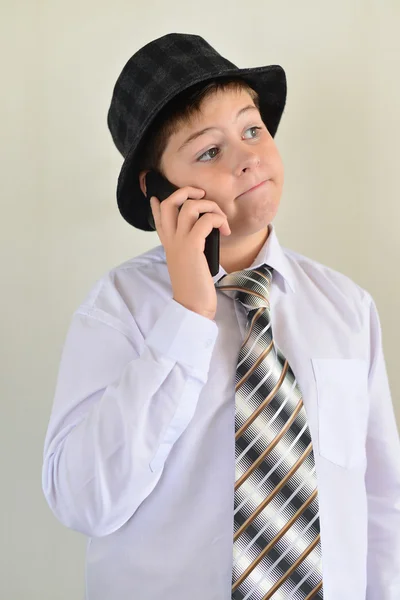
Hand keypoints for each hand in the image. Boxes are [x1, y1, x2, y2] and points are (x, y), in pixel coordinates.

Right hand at [150, 186, 230, 319]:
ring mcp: (180, 242)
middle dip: (187, 191)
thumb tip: (202, 234)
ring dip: (210, 206)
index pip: (158, 217)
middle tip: (203, 196)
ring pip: (190, 206)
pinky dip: (218, 219)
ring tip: (220, 219)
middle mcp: (171, 240)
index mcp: (169, 244)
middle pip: (169, 203)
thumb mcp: (188, 263)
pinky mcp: (192, 247)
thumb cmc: (194, 286)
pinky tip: (225, 231)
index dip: (158, 204)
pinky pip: (206, 220)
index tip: (158, 198)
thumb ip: (190, 247)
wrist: (192, 304)